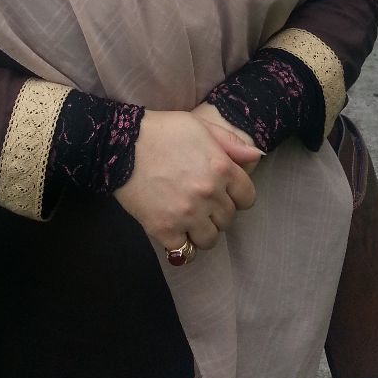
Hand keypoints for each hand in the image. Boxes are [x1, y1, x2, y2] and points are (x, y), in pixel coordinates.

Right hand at [114, 110, 260, 251]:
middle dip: (217, 211)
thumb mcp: (200, 127)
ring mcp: (187, 214)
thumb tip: (257, 156)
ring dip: (202, 230)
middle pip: (228, 219)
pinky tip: (173, 228)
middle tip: (200, 201)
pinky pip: (184, 251)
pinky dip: (180, 243)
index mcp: (221, 168)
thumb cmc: (162, 131)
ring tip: (188, 217)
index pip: (247, 198)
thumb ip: (230, 143)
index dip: (236, 195)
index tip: (223, 192)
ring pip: (209, 239)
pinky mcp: (165, 229)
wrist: (120, 144)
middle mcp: (208, 194)